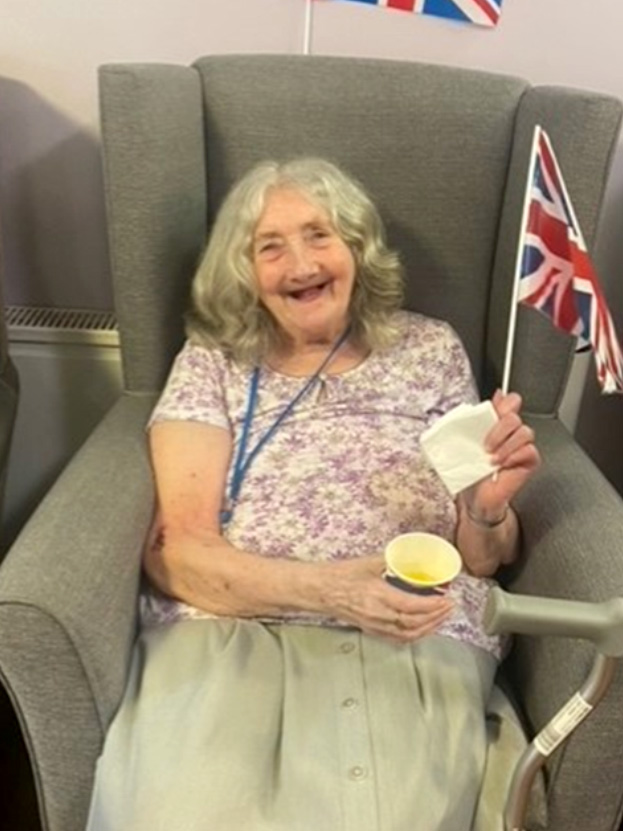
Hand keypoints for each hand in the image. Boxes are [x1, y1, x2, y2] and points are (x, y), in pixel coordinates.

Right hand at [324, 556, 453, 642]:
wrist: (320, 590)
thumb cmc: (340, 575)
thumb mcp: (369, 562)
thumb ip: (392, 560)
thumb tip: (412, 556)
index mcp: (378, 596)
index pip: (412, 606)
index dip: (433, 605)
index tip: (447, 599)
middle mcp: (378, 615)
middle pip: (414, 624)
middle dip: (436, 617)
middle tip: (450, 607)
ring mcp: (375, 626)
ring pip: (408, 635)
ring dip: (429, 628)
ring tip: (441, 617)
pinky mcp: (371, 631)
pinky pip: (398, 639)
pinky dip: (415, 635)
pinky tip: (423, 628)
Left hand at [464, 390, 540, 518]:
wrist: (476, 497)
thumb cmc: (473, 471)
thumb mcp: (470, 441)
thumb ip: (482, 418)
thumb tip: (496, 395)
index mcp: (498, 424)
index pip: (511, 402)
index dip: (506, 403)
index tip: (496, 411)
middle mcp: (512, 433)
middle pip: (515, 417)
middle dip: (498, 430)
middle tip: (486, 445)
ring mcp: (522, 447)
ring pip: (524, 432)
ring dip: (505, 445)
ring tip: (492, 458)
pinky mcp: (529, 461)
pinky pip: (529, 450)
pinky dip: (514, 456)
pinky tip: (503, 464)